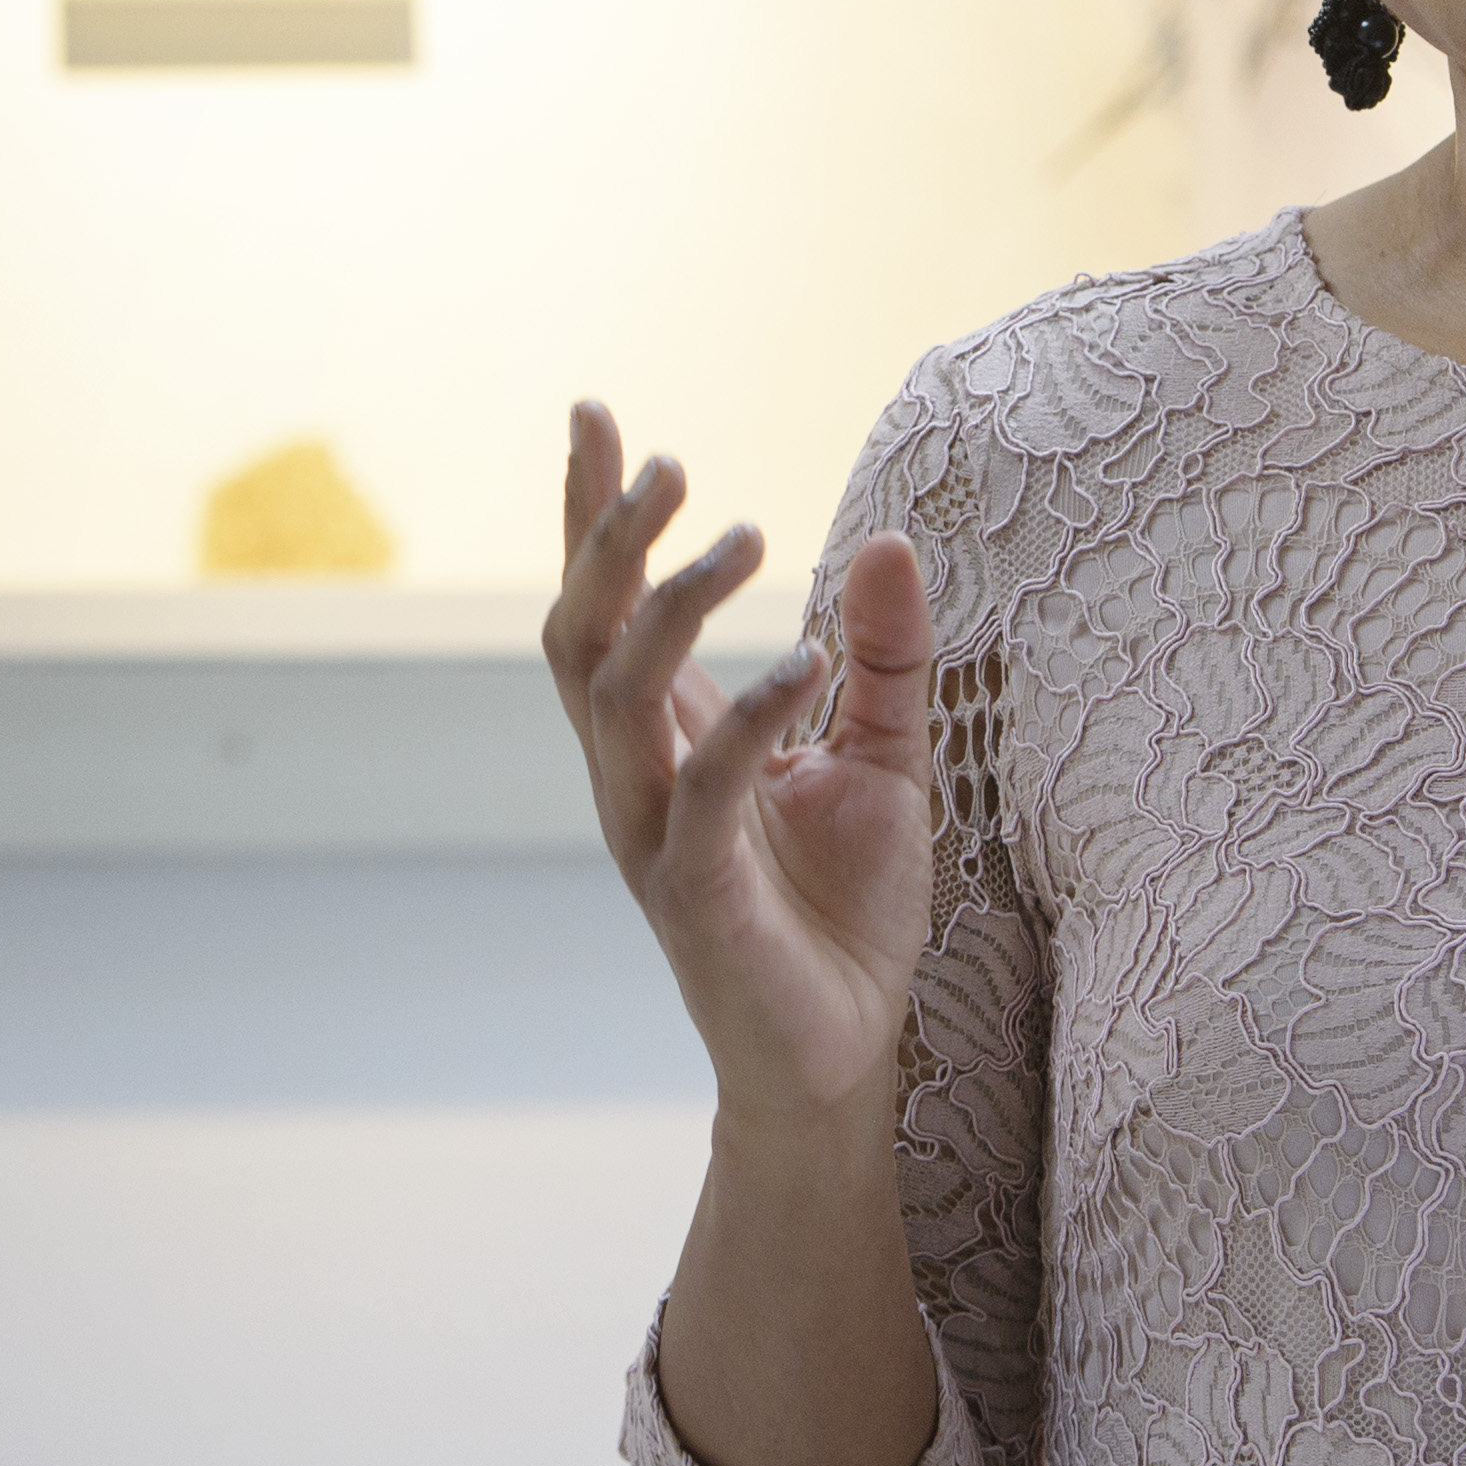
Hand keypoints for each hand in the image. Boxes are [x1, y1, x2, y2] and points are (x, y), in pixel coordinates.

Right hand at [541, 403, 936, 1127]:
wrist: (845, 1053)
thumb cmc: (846, 911)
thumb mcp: (886, 757)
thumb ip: (885, 654)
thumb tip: (885, 540)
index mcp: (669, 736)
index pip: (608, 605)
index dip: (592, 512)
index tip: (594, 412)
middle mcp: (639, 775)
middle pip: (579, 634)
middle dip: (605, 540)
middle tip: (664, 461)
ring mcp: (655, 833)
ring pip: (617, 695)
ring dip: (670, 607)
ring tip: (742, 536)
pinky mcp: (695, 891)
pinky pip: (705, 788)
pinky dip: (749, 716)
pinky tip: (806, 662)